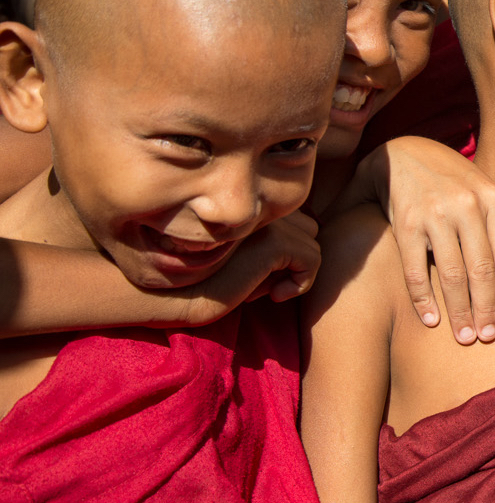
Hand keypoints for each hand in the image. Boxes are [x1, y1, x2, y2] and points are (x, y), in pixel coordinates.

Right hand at [168, 212, 321, 325]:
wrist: (172, 294)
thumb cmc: (199, 282)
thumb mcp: (235, 259)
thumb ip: (264, 248)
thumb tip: (303, 258)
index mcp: (247, 205)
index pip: (293, 219)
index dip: (285, 251)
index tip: (260, 276)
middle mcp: (257, 206)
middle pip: (307, 226)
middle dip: (293, 257)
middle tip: (263, 283)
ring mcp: (266, 221)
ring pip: (311, 242)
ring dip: (295, 271)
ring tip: (265, 290)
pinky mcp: (273, 241)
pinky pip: (312, 259)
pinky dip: (302, 282)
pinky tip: (275, 297)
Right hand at [364, 136, 494, 343]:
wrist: (401, 154)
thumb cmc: (451, 181)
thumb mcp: (483, 193)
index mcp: (493, 198)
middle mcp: (467, 205)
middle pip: (483, 270)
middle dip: (487, 309)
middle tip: (487, 337)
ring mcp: (435, 213)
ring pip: (453, 275)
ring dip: (459, 312)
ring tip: (464, 337)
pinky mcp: (406, 223)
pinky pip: (416, 270)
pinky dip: (424, 300)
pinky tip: (431, 321)